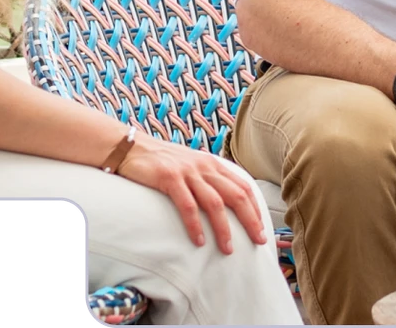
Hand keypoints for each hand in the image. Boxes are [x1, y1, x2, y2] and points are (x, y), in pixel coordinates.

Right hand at [116, 134, 268, 253]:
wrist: (133, 147)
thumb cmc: (163, 161)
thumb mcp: (192, 166)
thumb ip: (208, 179)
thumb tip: (225, 201)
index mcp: (213, 164)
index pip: (243, 187)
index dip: (255, 208)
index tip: (261, 228)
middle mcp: (205, 167)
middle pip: (236, 196)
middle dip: (250, 220)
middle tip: (258, 240)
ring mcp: (188, 172)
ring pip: (215, 203)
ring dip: (224, 228)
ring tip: (228, 249)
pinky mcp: (169, 178)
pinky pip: (187, 206)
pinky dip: (195, 225)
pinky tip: (199, 241)